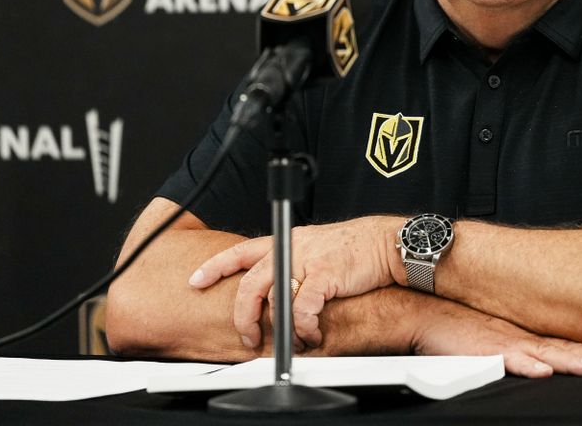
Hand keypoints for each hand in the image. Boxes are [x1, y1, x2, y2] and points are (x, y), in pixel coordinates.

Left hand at [188, 215, 399, 349]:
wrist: (385, 242)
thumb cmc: (355, 248)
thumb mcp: (316, 247)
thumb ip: (294, 262)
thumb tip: (279, 289)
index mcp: (286, 240)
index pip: (240, 250)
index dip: (215, 267)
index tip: (196, 280)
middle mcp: (291, 248)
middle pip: (250, 283)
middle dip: (243, 316)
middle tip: (247, 337)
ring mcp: (307, 260)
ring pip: (275, 299)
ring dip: (281, 329)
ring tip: (292, 340)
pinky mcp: (324, 275)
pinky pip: (303, 308)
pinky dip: (304, 327)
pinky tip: (313, 334)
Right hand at [410, 296, 581, 377]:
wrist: (427, 313)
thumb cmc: (460, 329)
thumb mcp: (499, 343)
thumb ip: (524, 353)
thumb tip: (550, 366)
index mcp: (529, 338)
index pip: (571, 347)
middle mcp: (523, 338)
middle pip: (568, 350)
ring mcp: (506, 342)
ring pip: (546, 353)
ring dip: (572, 360)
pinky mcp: (485, 348)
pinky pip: (509, 357)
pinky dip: (526, 363)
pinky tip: (542, 369)